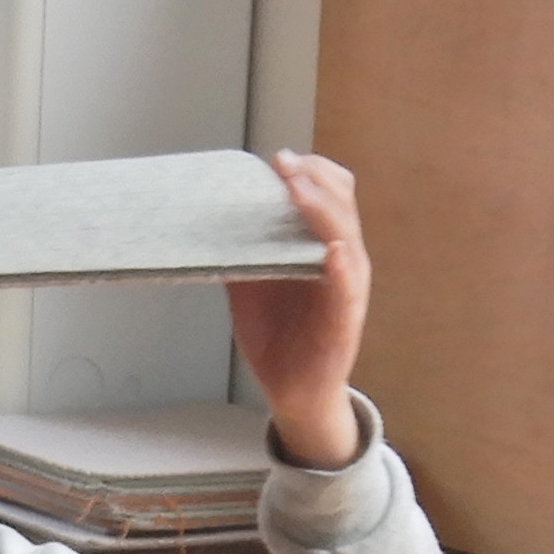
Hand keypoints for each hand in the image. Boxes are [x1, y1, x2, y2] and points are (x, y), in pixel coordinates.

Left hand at [225, 151, 368, 468]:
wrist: (293, 394)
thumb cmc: (279, 338)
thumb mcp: (250, 286)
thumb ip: (240, 252)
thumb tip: (207, 222)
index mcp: (323, 248)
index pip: (331, 194)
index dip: (310, 172)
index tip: (277, 159)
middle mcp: (342, 262)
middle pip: (341, 204)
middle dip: (312, 179)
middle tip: (281, 163)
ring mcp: (346, 290)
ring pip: (346, 237)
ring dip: (322, 210)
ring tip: (297, 188)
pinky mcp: (344, 321)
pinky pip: (346, 287)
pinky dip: (340, 265)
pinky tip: (328, 250)